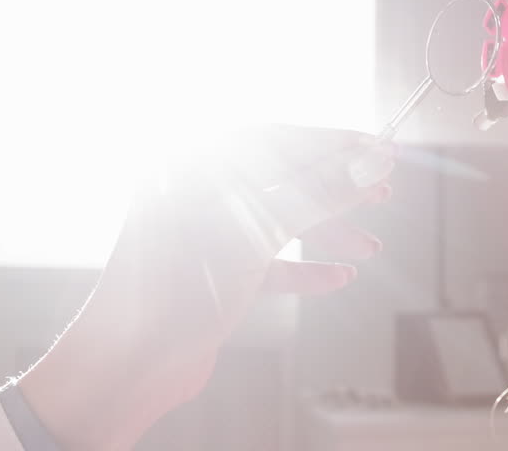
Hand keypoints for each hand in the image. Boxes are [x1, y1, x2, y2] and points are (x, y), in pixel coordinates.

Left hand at [19, 125, 394, 450]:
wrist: (126, 367)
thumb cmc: (177, 289)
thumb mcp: (256, 233)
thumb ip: (318, 194)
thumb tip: (371, 162)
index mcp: (192, 162)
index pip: (274, 138)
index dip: (332, 144)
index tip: (378, 148)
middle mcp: (192, 190)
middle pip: (278, 179)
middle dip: (332, 190)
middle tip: (381, 192)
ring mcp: (198, 232)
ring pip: (273, 220)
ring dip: (323, 232)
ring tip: (367, 246)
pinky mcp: (205, 272)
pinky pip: (261, 260)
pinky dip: (299, 268)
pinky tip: (337, 277)